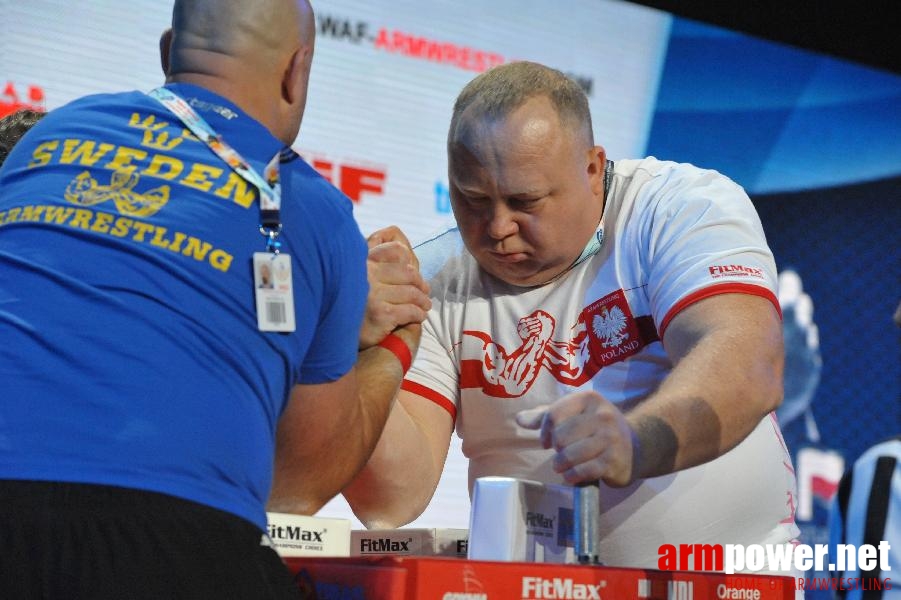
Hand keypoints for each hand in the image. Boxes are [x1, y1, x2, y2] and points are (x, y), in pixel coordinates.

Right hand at [360, 226, 430, 349]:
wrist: (336, 339)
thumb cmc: (351, 308)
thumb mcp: (357, 279)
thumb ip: (375, 264)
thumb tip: (404, 252)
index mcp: (362, 262)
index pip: (395, 250)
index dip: (410, 262)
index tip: (414, 275)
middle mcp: (366, 275)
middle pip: (408, 273)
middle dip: (420, 284)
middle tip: (425, 292)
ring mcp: (373, 294)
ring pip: (412, 293)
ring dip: (423, 301)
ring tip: (424, 306)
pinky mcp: (380, 314)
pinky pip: (410, 310)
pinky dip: (418, 314)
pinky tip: (418, 317)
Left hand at [515, 391, 636, 486]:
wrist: (636, 445)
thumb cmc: (596, 428)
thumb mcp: (575, 415)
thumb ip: (546, 416)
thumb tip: (519, 419)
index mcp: (589, 399)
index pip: (554, 414)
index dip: (545, 432)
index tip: (547, 441)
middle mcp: (602, 416)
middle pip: (561, 436)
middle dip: (556, 450)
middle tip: (561, 454)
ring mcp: (610, 439)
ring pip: (570, 455)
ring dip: (561, 465)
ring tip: (563, 466)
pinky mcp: (614, 461)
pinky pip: (584, 471)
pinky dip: (572, 476)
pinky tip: (572, 476)